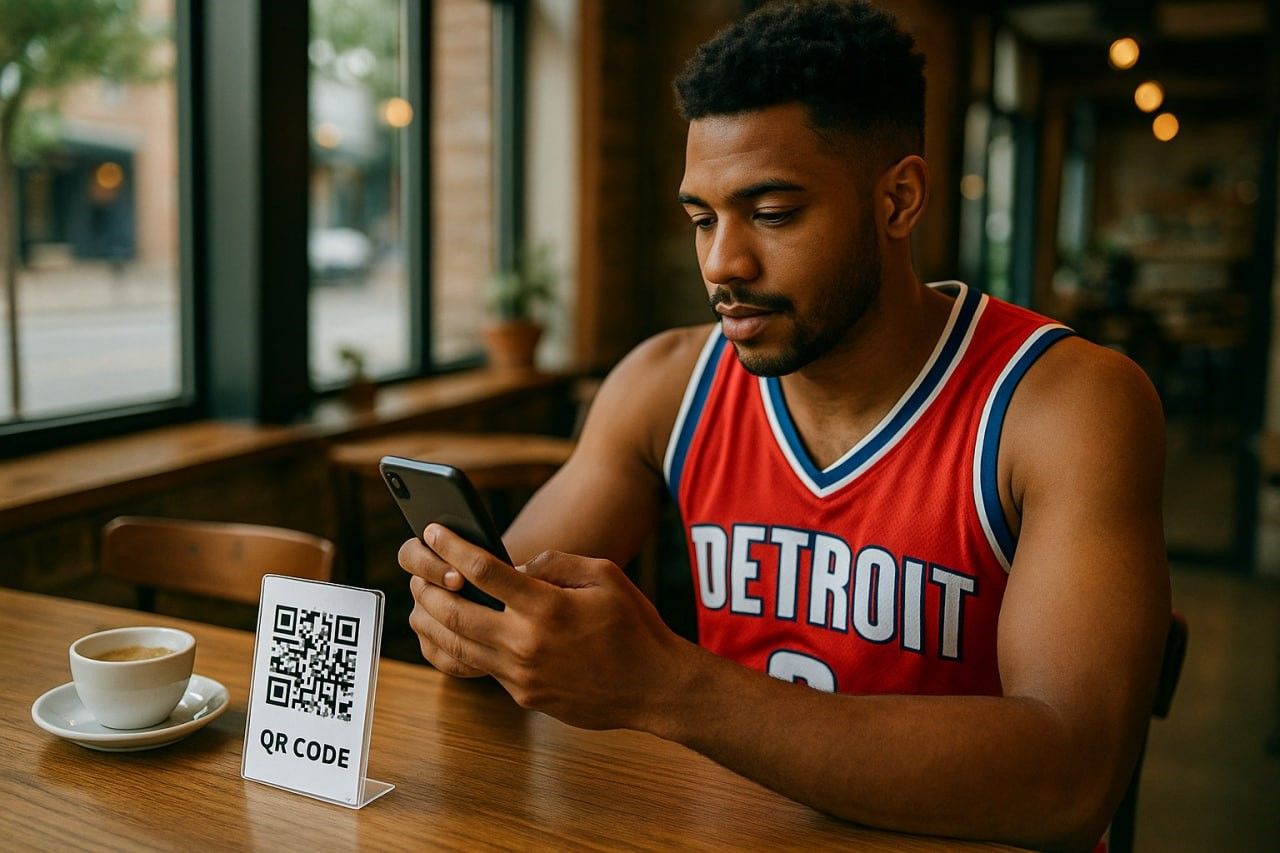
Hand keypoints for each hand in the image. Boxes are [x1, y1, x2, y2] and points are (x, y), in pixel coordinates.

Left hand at [402, 524, 688, 730]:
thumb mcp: (603, 575)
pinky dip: (454, 647)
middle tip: (416, 568)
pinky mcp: (522, 695)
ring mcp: (521, 674)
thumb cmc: (633, 624)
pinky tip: (447, 632)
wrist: (653, 686)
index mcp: (546, 606)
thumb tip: (514, 567)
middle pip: (455, 612)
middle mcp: (527, 642)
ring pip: (456, 646)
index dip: (452, 546)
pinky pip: (478, 668)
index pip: (483, 570)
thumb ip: (554, 563)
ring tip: (421, 601)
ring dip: (430, 621)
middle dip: (428, 586)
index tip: (434, 530)